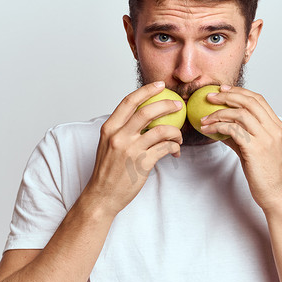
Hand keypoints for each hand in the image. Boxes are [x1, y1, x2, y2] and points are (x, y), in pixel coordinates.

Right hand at [83, 81, 182, 215]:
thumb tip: (142, 116)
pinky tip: (175, 151)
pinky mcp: (142, 163)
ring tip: (179, 136)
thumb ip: (122, 129)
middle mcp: (118, 136)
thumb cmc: (107, 170)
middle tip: (178, 105)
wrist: (102, 195)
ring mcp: (130, 150)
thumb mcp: (108, 144)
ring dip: (175, 131)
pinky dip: (174, 147)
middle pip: (147, 111)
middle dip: (166, 105)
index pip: (129, 102)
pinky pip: (165, 148)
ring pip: (161, 130)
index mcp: (109, 128)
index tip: (160, 85)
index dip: (146, 90)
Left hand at [200, 85, 281, 212]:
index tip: (223, 90)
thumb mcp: (256, 151)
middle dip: (227, 96)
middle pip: (249, 101)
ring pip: (240, 113)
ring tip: (204, 118)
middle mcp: (274, 129)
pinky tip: (208, 130)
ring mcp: (266, 138)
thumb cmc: (267, 175)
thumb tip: (222, 128)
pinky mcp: (255, 149)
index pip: (258, 100)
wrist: (278, 195)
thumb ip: (242, 137)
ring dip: (218, 113)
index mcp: (277, 126)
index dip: (239, 91)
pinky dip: (218, 127)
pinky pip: (233, 130)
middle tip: (210, 97)